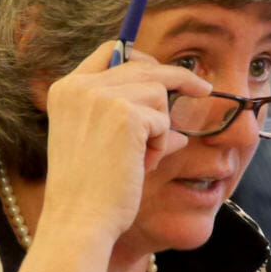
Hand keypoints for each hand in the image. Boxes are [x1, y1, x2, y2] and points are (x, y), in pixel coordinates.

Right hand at [38, 42, 211, 245]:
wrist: (79, 220)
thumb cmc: (89, 191)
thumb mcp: (98, 145)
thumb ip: (124, 119)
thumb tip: (173, 120)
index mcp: (66, 90)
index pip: (109, 51)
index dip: (141, 58)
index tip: (163, 69)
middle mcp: (81, 86)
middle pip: (143, 65)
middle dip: (178, 78)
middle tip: (204, 89)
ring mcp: (102, 97)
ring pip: (158, 92)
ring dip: (160, 127)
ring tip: (143, 158)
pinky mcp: (126, 114)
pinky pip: (163, 120)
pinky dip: (161, 144)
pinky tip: (143, 164)